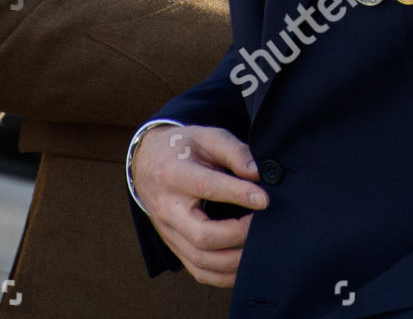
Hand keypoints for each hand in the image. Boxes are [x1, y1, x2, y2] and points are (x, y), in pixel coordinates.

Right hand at [132, 123, 266, 287]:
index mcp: (174, 174)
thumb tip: (258, 173)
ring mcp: (169, 232)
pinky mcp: (175, 247)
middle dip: (239, 234)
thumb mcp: (205, 137)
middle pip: (202, 235)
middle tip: (262, 224)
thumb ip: (233, 152)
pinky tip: (245, 264)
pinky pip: (200, 272)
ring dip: (236, 260)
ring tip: (259, 245)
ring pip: (202, 261)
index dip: (238, 194)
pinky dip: (226, 276)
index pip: (207, 188)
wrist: (147, 163)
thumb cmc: (182, 149)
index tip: (264, 199)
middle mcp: (168, 209)